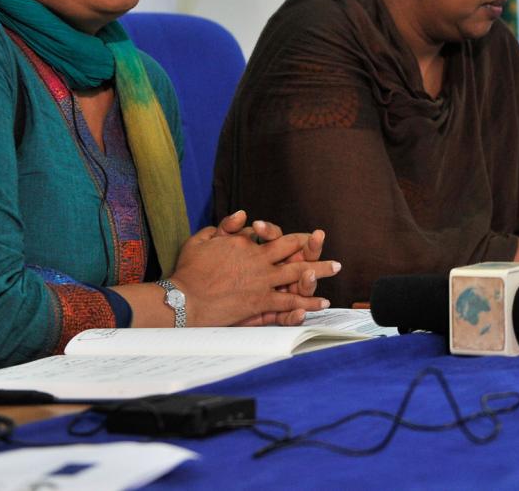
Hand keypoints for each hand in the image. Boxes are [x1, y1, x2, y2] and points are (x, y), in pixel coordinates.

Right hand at [171, 228, 340, 326]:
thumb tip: (243, 214)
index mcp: (248, 245)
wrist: (182, 299)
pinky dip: (306, 302)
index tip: (308, 239)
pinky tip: (320, 303)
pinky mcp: (260, 301)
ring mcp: (262, 281)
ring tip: (335, 270)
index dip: (295, 239)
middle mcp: (260, 260)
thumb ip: (225, 226)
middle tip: (331, 255)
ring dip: (319, 273)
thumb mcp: (202, 239)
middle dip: (316, 252)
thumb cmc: (189, 270)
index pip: (279, 238)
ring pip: (298, 274)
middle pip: (295, 253)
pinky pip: (289, 301)